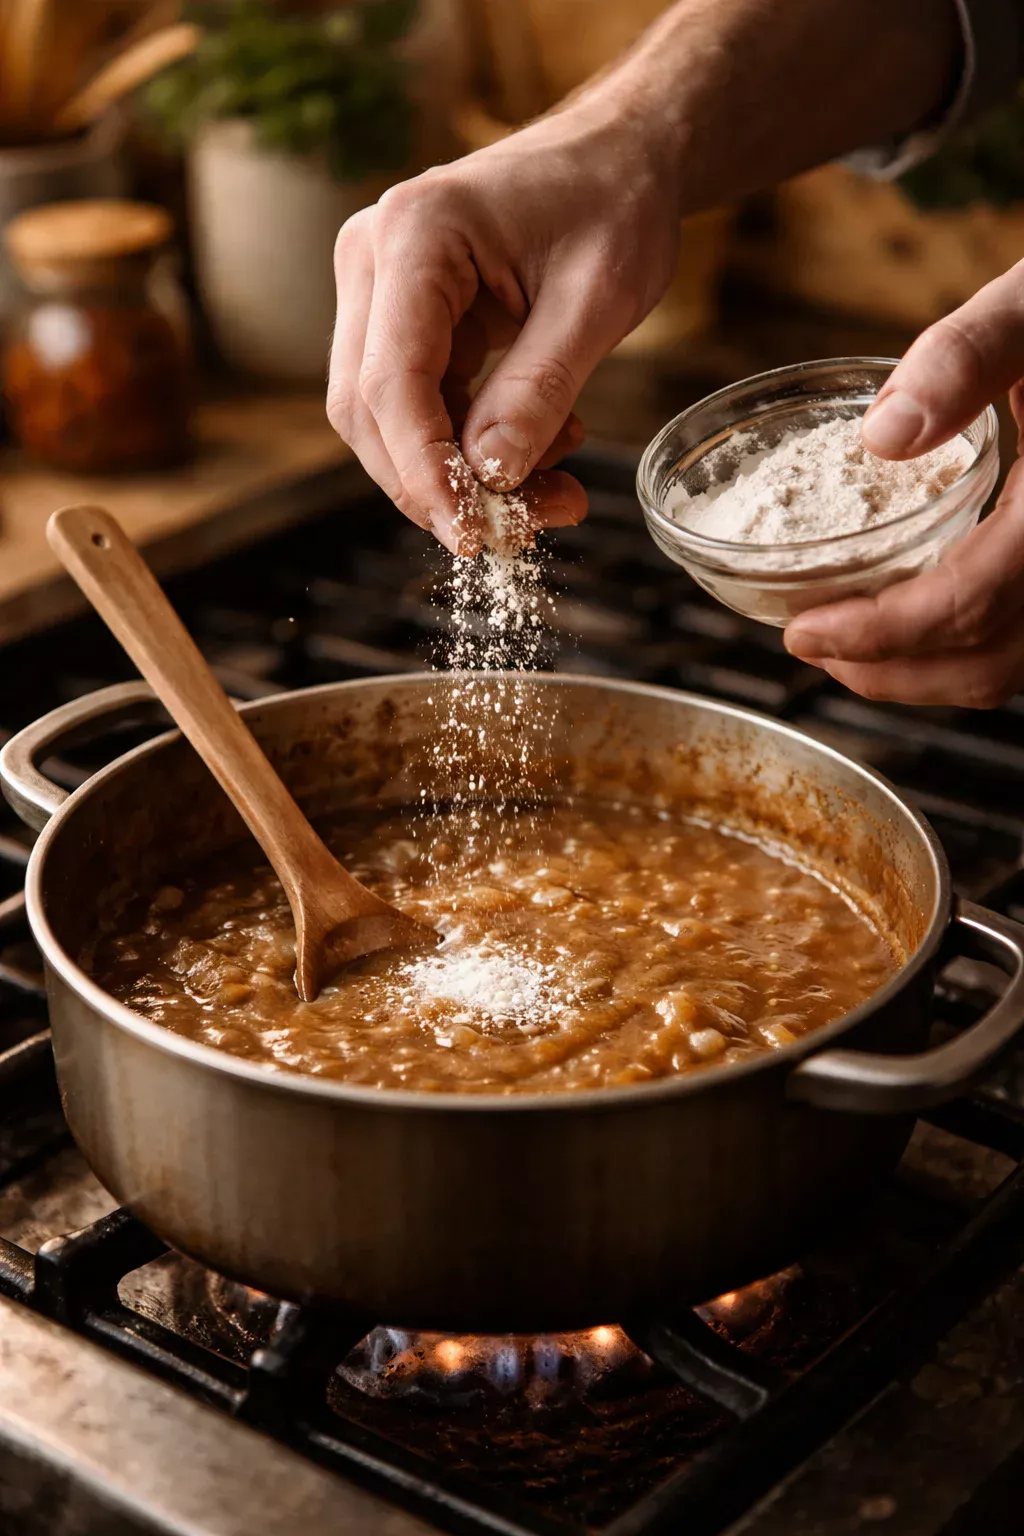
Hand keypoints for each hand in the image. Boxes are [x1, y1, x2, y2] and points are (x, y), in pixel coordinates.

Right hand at [327, 100, 680, 553]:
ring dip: (461, 475)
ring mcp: (379, 290)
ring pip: (387, 419)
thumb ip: (540, 390)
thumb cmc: (616, 204)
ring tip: (555, 489)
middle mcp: (373, 258)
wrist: (623, 157)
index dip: (425, 473)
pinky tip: (545, 450)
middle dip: (439, 486)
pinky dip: (473, 448)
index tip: (472, 535)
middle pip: (369, 410)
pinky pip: (420, 407)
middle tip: (520, 532)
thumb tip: (492, 479)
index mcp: (414, 234)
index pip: (391, 383)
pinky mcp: (403, 319)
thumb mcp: (597, 302)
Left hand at [785, 260, 1023, 707]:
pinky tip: (906, 619)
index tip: (803, 631)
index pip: (969, 602)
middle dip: (887, 672)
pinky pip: (1020, 644)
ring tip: (847, 644)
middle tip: (813, 645)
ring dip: (920, 673)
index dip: (878, 633)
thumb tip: (884, 435)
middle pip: (987, 665)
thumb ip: (966, 356)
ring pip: (1007, 669)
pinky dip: (957, 652)